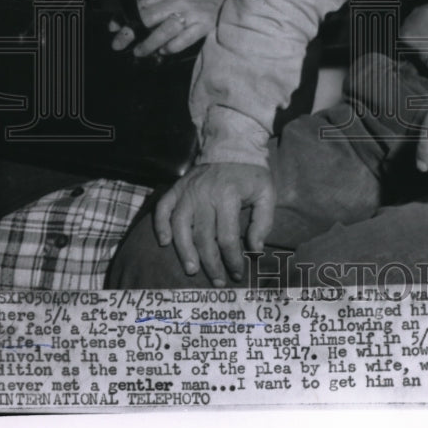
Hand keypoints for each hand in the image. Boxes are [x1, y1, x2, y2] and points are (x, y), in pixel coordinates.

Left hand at [109, 0, 222, 55]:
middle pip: (148, 17)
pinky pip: (182, 40)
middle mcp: (179, 0)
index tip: (113, 27)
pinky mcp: (203, 27)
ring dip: (149, 43)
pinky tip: (163, 51)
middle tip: (118, 44)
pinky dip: (170, 47)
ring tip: (138, 52)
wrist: (223, 2)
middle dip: (130, 32)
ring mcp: (192, 14)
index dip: (124, 15)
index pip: (141, 2)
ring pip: (164, 31)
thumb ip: (151, 3)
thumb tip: (123, 20)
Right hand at [154, 162, 275, 283]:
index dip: (232, 259)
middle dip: (211, 263)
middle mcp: (204, 195)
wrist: (232, 146)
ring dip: (184, 251)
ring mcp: (188, 191)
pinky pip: (163, 208)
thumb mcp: (266, 193)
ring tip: (191, 268)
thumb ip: (263, 222)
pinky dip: (160, 225)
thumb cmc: (251, 174)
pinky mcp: (177, 188)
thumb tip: (255, 249)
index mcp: (228, 196)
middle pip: (203, 237)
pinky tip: (165, 242)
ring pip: (180, 227)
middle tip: (217, 281)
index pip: (227, 237)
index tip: (238, 273)